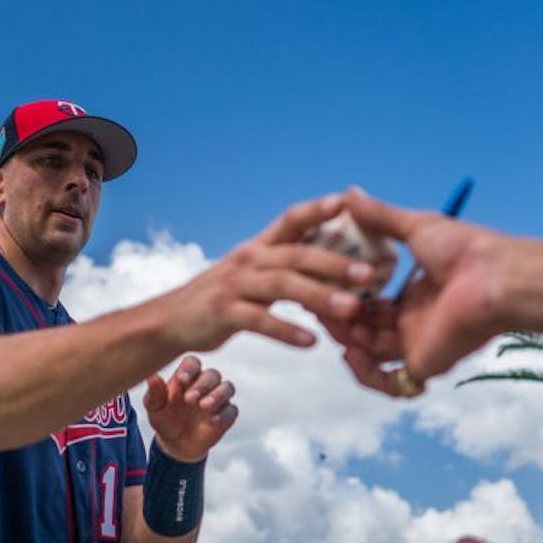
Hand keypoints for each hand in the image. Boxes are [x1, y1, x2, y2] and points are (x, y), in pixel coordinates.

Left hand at [145, 355, 236, 461]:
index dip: (189, 369)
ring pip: (227, 388)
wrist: (176, 443)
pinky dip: (224, 415)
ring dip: (217, 396)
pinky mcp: (226, 415)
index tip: (181, 379)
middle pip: (212, 374)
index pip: (193, 363)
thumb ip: (155, 392)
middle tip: (190, 399)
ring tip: (203, 406)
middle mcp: (205, 384)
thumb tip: (151, 377)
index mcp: (187, 377)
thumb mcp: (155, 407)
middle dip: (203, 385)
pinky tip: (212, 421)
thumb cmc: (165, 419)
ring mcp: (217, 399)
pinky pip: (232, 410)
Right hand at [157, 194, 380, 351]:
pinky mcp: (223, 313)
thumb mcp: (253, 274)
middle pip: (296, 255)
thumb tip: (338, 265)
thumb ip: (288, 267)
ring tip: (351, 309)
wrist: (171, 320)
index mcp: (259, 247)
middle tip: (371, 273)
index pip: (291, 220)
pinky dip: (287, 330)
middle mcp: (248, 259)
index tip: (348, 201)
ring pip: (282, 285)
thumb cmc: (223, 298)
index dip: (318, 209)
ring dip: (319, 296)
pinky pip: (259, 321)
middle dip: (335, 262)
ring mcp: (234, 285)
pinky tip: (312, 342)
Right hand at [321, 188, 507, 390]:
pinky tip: (350, 352)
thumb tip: (351, 195)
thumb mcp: (416, 225)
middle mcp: (417, 321)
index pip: (373, 302)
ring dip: (346, 339)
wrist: (494, 278)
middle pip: (367, 328)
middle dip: (340, 317)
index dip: (348, 295)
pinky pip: (389, 381)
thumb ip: (381, 217)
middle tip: (319, 302)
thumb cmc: (466, 250)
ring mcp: (419, 344)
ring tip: (331, 320)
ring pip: (371, 353)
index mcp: (418, 294)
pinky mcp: (423, 363)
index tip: (327, 282)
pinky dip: (365, 373)